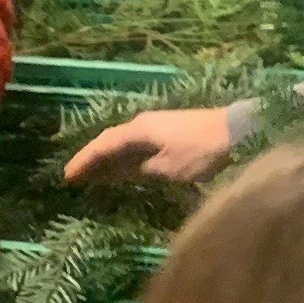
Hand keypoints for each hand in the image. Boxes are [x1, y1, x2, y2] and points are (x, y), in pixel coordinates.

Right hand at [65, 108, 236, 186]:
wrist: (236, 132)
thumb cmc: (201, 151)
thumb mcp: (169, 167)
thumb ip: (141, 169)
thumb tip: (119, 172)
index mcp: (139, 130)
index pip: (103, 145)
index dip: (84, 161)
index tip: (67, 176)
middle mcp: (142, 125)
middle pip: (109, 143)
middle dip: (91, 160)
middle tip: (72, 177)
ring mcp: (155, 128)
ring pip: (122, 145)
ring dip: (106, 160)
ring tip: (89, 176)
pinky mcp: (167, 134)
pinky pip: (135, 147)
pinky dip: (122, 160)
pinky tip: (120, 171)